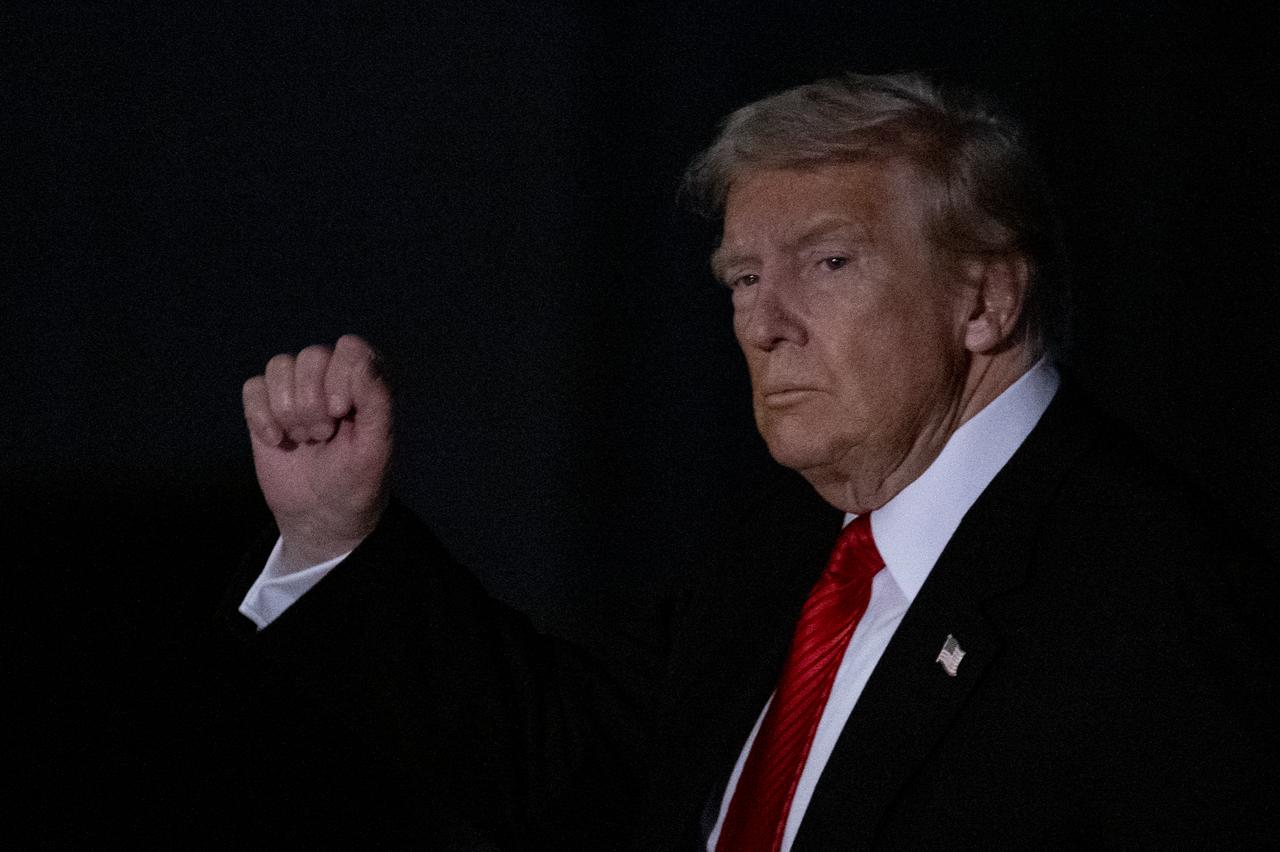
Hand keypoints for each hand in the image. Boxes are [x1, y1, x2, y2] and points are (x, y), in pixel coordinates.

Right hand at [241, 334, 391, 567]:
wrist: (321, 516)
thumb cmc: (357, 481)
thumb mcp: (376, 447)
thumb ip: (377, 398)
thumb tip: (359, 354)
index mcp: (367, 381)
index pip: (349, 348)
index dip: (341, 378)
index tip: (343, 413)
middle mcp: (332, 377)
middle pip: (311, 356)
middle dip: (312, 400)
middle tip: (323, 435)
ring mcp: (297, 390)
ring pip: (280, 366)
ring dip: (288, 408)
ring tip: (304, 438)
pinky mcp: (266, 407)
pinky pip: (253, 387)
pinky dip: (260, 415)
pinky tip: (276, 440)